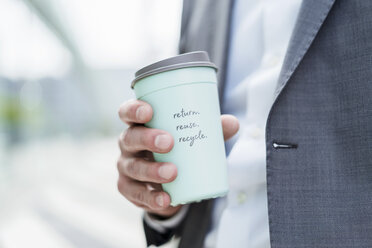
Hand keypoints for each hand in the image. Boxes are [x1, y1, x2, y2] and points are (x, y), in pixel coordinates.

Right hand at [117, 99, 238, 217]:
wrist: (172, 183)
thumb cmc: (179, 150)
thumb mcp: (194, 138)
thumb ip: (212, 130)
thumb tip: (232, 122)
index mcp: (141, 125)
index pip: (127, 112)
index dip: (134, 109)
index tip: (149, 111)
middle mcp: (129, 143)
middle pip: (129, 138)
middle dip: (147, 139)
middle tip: (169, 142)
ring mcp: (126, 166)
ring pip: (132, 167)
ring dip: (151, 170)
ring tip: (173, 173)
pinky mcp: (129, 189)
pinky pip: (136, 193)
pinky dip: (151, 197)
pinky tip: (165, 199)